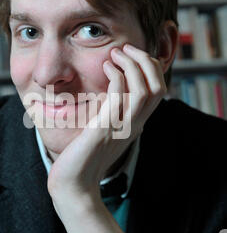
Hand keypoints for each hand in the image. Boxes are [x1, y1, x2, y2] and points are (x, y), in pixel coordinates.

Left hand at [47, 43, 166, 203]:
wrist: (73, 183)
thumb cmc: (83, 156)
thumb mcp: (104, 130)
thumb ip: (113, 113)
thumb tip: (111, 91)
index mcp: (136, 123)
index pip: (158, 89)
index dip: (149, 67)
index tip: (130, 55)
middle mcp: (135, 124)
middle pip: (158, 85)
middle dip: (145, 61)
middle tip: (125, 49)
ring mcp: (123, 126)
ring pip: (145, 89)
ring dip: (133, 65)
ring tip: (116, 54)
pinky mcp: (106, 128)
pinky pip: (120, 95)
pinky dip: (116, 76)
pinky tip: (105, 68)